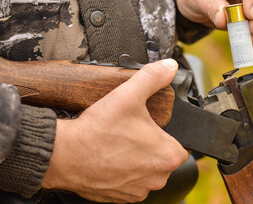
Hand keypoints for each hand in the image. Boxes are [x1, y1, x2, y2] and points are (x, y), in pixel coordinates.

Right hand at [42, 59, 188, 202]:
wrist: (64, 155)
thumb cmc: (98, 130)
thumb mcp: (128, 95)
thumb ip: (153, 78)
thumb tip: (169, 67)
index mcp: (168, 155)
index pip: (182, 143)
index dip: (169, 132)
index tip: (154, 126)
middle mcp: (158, 178)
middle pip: (164, 156)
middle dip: (153, 144)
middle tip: (134, 131)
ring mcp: (139, 190)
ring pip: (147, 170)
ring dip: (139, 159)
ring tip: (121, 143)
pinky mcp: (122, 197)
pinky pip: (132, 182)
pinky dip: (125, 172)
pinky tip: (112, 158)